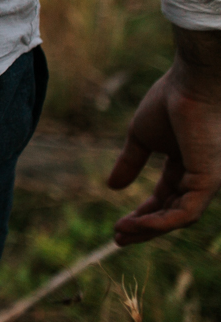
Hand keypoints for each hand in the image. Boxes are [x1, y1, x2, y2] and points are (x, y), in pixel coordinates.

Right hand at [108, 28, 220, 245]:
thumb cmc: (169, 101)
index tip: (117, 225)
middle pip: (172, 213)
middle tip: (118, 238)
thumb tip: (113, 187)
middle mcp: (199, 177)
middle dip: (144, 228)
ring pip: (179, 218)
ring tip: (120, 232)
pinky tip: (136, 223)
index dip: (141, 213)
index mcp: (185, 165)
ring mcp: (206, 181)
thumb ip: (130, 162)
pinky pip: (185, 213)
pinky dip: (160, 222)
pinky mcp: (208, 181)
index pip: (164, 198)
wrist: (191, 83)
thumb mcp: (141, 137)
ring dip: (148, 229)